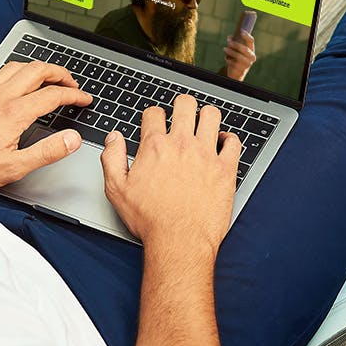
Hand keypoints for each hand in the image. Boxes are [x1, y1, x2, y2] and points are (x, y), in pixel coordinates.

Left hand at [0, 61, 91, 192]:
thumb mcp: (12, 168)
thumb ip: (46, 152)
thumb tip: (71, 139)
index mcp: (13, 113)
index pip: (53, 95)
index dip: (74, 95)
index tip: (84, 100)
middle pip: (38, 70)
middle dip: (60, 73)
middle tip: (71, 83)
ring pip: (17, 66)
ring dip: (38, 68)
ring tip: (48, 78)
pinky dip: (14, 72)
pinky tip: (15, 82)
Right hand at [100, 94, 240, 258]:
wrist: (179, 241)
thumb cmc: (150, 220)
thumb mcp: (117, 190)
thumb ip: (111, 159)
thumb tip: (113, 138)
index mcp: (155, 147)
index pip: (154, 113)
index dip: (153, 115)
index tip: (156, 122)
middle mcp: (182, 145)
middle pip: (185, 104)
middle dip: (182, 105)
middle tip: (183, 112)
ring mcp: (206, 155)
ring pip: (212, 116)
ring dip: (207, 115)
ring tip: (205, 122)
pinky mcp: (226, 169)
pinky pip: (234, 142)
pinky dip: (230, 139)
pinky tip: (224, 143)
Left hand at [223, 28, 256, 81]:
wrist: (237, 72)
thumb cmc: (237, 57)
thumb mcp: (235, 49)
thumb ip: (233, 42)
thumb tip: (229, 37)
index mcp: (251, 50)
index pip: (251, 41)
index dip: (247, 36)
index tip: (241, 31)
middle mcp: (251, 57)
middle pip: (245, 49)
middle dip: (236, 44)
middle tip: (228, 42)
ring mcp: (247, 64)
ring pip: (239, 56)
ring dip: (230, 51)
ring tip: (224, 48)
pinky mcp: (242, 70)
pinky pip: (233, 63)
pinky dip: (228, 59)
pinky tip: (226, 58)